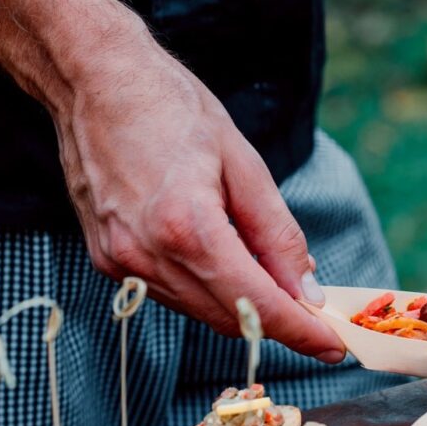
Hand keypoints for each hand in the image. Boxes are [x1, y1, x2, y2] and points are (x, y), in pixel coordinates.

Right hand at [54, 33, 344, 361]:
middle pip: (228, 317)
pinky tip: (230, 265)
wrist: (94, 79)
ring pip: (200, 310)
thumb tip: (306, 287)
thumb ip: (277, 234)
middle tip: (316, 317)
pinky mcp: (108, 259)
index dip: (299, 330)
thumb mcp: (244, 163)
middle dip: (277, 323)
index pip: (256, 303)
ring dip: (243, 308)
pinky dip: (209, 290)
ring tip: (277, 284)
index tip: (332, 346)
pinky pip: (172, 293)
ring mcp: (121, 261)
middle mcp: (147, 254)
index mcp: (187, 226)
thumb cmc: (171, 108)